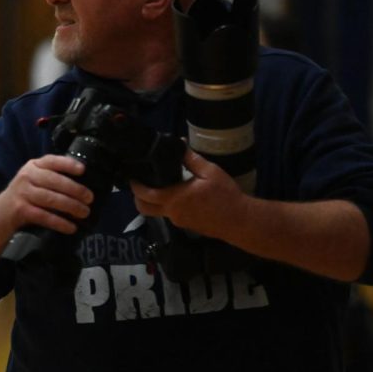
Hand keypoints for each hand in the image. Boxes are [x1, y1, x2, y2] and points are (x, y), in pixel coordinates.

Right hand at [0, 154, 92, 234]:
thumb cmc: (23, 198)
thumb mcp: (34, 181)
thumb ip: (51, 179)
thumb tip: (83, 187)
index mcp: (32, 166)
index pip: (51, 161)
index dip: (68, 164)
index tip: (83, 170)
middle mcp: (26, 176)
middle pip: (54, 181)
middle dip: (75, 190)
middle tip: (90, 198)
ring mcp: (22, 193)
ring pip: (50, 199)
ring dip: (70, 206)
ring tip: (84, 212)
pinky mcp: (19, 210)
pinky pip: (44, 216)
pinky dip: (59, 222)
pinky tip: (71, 227)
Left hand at [129, 149, 246, 238]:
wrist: (240, 221)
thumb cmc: (225, 196)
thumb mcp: (210, 172)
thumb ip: (191, 159)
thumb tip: (180, 144)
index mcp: (174, 198)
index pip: (145, 194)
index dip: (135, 186)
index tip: (132, 177)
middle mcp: (172, 213)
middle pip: (144, 209)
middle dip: (138, 197)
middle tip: (140, 183)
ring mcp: (179, 222)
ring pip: (158, 212)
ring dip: (154, 201)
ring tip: (160, 185)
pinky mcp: (187, 226)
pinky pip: (171, 215)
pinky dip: (168, 205)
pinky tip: (178, 194)